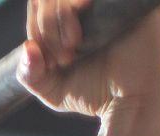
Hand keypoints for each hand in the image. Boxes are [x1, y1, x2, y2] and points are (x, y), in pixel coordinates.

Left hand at [21, 2, 159, 135]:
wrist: (131, 101)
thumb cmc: (97, 94)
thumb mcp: (52, 88)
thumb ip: (29, 73)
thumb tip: (28, 47)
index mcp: (70, 16)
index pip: (39, 3)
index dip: (35, 29)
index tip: (48, 62)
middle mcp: (88, 3)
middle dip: (45, 25)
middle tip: (63, 58)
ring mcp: (107, 1)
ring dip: (56, 19)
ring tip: (72, 49)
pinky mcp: (126, 0)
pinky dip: (72, 8)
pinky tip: (78, 35)